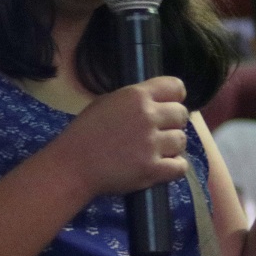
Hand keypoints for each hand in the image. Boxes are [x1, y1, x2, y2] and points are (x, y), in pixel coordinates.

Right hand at [56, 77, 190, 196]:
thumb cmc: (84, 133)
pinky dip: (173, 167)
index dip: (175, 97)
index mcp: (135, 96)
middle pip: (182, 114)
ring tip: (155, 151)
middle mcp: (148, 116)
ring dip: (172, 147)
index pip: (176, 87)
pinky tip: (161, 166)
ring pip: (182, 141)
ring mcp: (151, 143)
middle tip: (159, 133)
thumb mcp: (106, 103)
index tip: (168, 106)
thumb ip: (134, 101)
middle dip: (173, 123)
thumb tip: (158, 103)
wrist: (72, 166)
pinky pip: (180, 166)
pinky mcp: (152, 169)